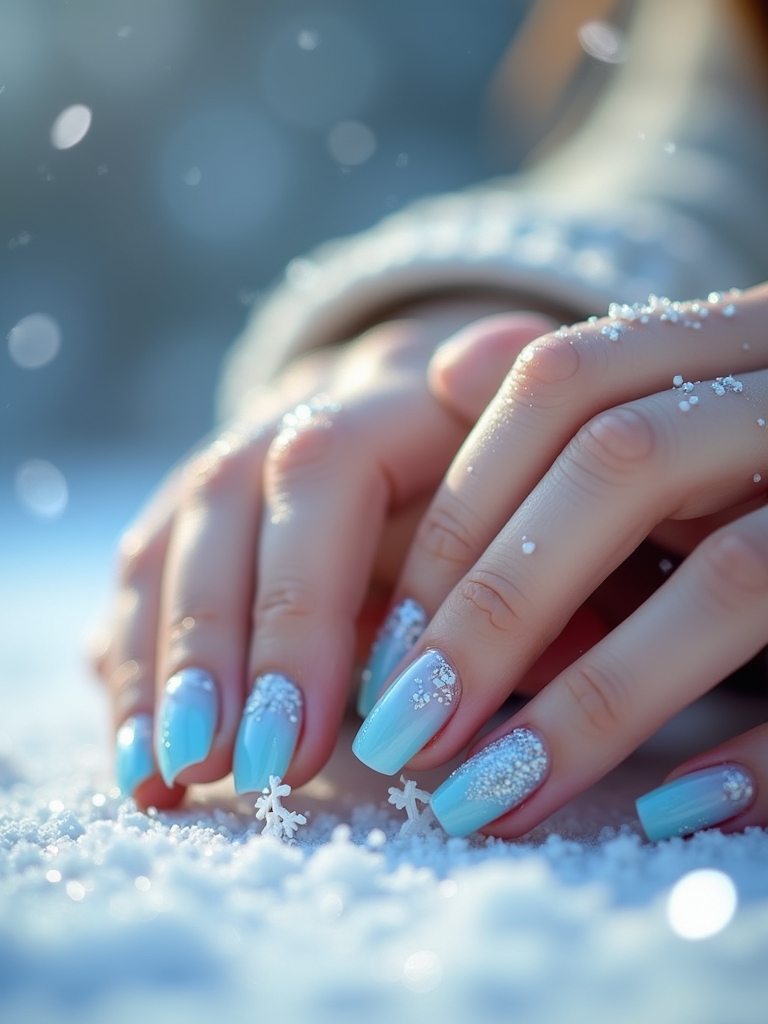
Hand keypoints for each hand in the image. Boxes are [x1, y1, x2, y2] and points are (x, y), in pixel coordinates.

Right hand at [93, 302, 553, 808]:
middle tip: (223, 766)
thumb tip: (554, 654)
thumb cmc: (513, 481)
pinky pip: (144, 574)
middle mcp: (301, 410)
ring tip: (164, 779)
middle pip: (225, 503)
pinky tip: (143, 755)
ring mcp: (237, 450)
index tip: (308, 737)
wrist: (442, 411)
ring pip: (165, 539)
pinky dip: (134, 666)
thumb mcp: (548, 507)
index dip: (304, 604)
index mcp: (399, 399)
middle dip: (215, 645)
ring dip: (158, 667)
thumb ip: (542, 564)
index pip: (327, 473)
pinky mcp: (200, 507)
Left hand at [352, 284, 767, 841]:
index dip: (463, 514)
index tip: (390, 648)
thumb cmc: (764, 489)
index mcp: (730, 344)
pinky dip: (762, 755)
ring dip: (594, 703)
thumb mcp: (675, 434)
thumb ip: (576, 410)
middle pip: (624, 465)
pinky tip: (670, 813)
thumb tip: (446, 365)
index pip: (563, 383)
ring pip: (734, 576)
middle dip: (496, 610)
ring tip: (492, 797)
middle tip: (406, 737)